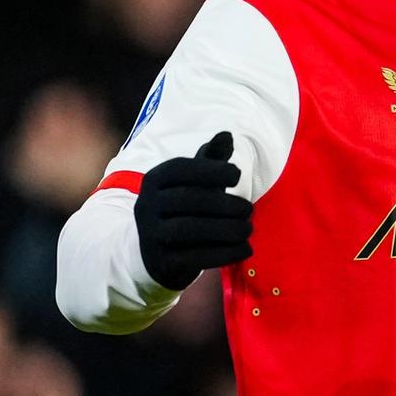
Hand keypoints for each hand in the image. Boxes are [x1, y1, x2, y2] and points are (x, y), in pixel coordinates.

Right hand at [133, 134, 252, 292]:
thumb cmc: (183, 209)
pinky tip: (245, 249)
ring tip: (248, 229)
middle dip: (225, 204)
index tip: (237, 175)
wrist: (155, 253)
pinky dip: (225, 253)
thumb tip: (226, 135)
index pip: (181, 169)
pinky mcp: (162, 261)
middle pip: (188, 200)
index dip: (210, 170)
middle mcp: (147, 205)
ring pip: (190, 229)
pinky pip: (195, 256)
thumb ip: (210, 161)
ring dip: (227, 229)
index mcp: (154, 180)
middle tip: (249, 210)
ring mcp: (151, 234)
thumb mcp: (194, 183)